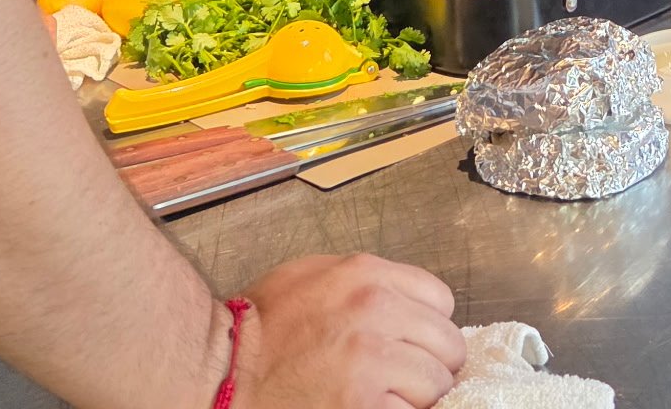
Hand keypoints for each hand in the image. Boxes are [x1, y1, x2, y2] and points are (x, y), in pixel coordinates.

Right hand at [235, 253, 464, 408]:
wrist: (223, 369)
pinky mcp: (364, 404)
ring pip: (437, 384)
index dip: (428, 327)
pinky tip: (372, 406)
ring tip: (382, 395)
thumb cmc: (261, 327)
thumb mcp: (316, 275)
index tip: (413, 343)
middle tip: (402, 378)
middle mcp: (376, 309)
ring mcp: (372, 359)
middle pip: (447, 344)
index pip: (441, 300)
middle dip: (429, 364)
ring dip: (416, 396)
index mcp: (366, 274)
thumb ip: (368, 284)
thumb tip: (409, 307)